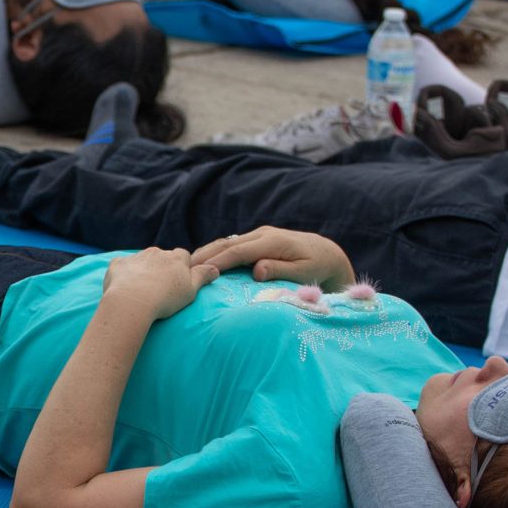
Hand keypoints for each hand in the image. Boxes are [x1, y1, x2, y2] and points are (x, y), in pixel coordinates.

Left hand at [103, 246, 210, 320]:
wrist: (132, 301)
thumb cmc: (166, 298)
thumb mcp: (191, 290)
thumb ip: (203, 276)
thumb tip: (215, 269)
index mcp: (176, 257)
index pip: (183, 257)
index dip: (181, 270)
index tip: (177, 284)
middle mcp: (156, 252)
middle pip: (161, 258)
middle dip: (161, 269)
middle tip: (159, 289)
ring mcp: (136, 257)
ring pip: (142, 261)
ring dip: (143, 271)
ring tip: (141, 291)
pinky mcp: (118, 264)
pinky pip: (122, 267)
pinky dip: (124, 275)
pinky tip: (124, 288)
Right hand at [191, 226, 354, 288]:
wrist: (326, 253)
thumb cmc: (316, 267)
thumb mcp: (303, 272)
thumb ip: (280, 270)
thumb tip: (256, 270)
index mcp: (272, 242)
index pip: (238, 251)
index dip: (217, 262)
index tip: (198, 272)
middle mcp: (262, 234)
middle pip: (226, 244)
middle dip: (203, 255)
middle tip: (180, 269)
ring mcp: (258, 234)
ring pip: (226, 242)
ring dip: (205, 253)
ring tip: (184, 266)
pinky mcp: (256, 239)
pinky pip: (231, 245)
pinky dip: (215, 252)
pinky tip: (201, 262)